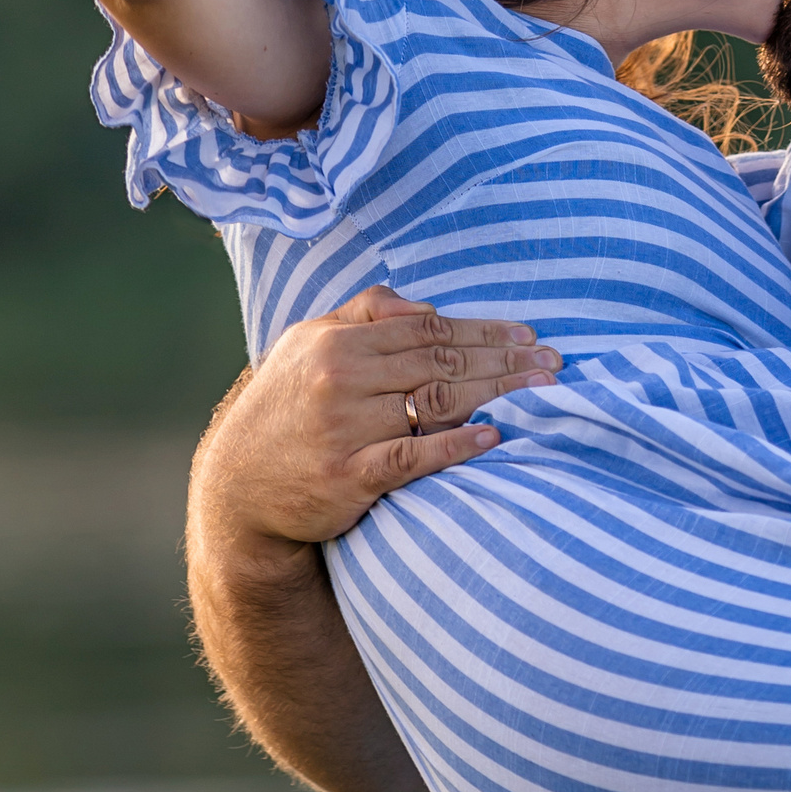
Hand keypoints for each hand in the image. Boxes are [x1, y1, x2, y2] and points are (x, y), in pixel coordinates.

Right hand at [189, 285, 558, 555]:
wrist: (237, 486)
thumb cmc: (284, 406)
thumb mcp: (306, 344)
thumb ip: (363, 315)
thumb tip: (426, 305)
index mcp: (337, 343)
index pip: (428, 330)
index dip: (484, 331)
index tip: (528, 335)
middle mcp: (341, 381)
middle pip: (441, 363)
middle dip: (504, 359)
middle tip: (553, 362)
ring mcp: (345, 430)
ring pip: (435, 404)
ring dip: (495, 394)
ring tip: (541, 390)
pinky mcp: (349, 478)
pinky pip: (412, 457)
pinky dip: (455, 446)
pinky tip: (493, 435)